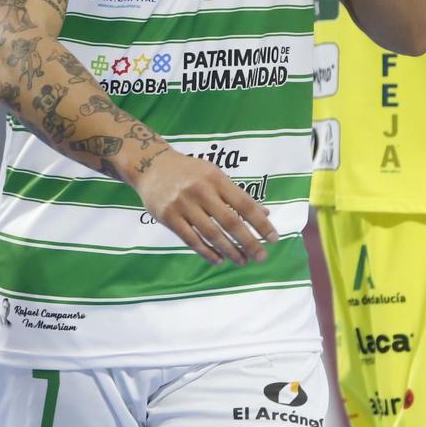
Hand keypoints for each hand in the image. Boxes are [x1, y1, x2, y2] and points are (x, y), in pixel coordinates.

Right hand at [135, 148, 278, 264]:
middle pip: (230, 221)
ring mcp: (183, 205)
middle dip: (249, 241)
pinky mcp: (168, 217)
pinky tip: (219, 260)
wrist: (151, 166)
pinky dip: (207, 252)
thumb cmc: (189, 172)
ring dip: (230, 251)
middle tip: (261, 257)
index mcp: (216, 179)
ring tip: (242, 261)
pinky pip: (191, 240)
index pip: (244, 204)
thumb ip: (238, 194)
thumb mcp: (214, 175)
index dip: (261, 223)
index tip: (273, 238)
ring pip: (211, 234)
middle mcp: (201, 191)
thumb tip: (264, 214)